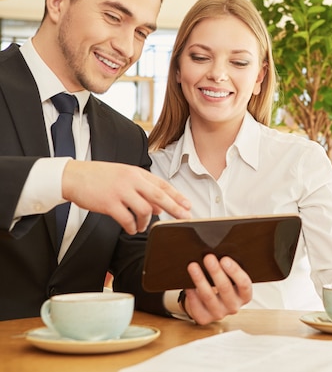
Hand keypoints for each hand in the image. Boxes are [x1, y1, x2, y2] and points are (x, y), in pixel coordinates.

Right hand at [62, 160, 191, 233]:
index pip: (162, 184)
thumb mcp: (124, 178)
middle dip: (174, 208)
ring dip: (147, 222)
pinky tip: (131, 228)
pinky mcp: (109, 203)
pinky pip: (127, 219)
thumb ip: (143, 190)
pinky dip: (131, 226)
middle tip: (184, 217)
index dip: (177, 196)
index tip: (188, 205)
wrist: (73, 176)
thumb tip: (160, 206)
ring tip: (142, 227)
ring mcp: (120, 191)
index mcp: (136, 173)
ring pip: (144, 209)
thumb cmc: (99, 177)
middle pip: (159, 196)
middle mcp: (131, 180)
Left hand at [183, 254, 252, 324]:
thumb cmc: (223, 284)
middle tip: (208, 258)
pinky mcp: (204, 318)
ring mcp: (219, 314)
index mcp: (244, 295)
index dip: (234, 271)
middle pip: (225, 288)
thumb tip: (217, 254)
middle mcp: (234, 306)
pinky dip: (191, 293)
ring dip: (200, 280)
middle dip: (215, 271)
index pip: (243, 283)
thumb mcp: (230, 277)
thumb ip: (228, 268)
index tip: (224, 259)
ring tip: (193, 266)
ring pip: (208, 296)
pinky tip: (187, 283)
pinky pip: (196, 306)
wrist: (212, 301)